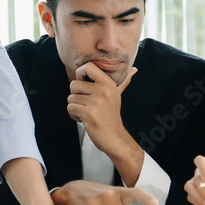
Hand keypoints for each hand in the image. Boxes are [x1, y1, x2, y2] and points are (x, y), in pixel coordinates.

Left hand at [68, 64, 143, 182]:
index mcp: (108, 83)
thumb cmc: (112, 116)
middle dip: (76, 96)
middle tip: (87, 105)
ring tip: (87, 113)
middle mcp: (103, 90)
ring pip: (70, 98)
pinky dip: (74, 115)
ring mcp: (96, 102)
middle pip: (73, 84)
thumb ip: (123, 82)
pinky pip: (70, 108)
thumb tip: (134, 69)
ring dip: (75, 108)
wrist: (115, 138)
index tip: (84, 85)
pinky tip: (84, 119)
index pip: (88, 66)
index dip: (80, 74)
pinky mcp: (89, 113)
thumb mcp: (117, 96)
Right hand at [185, 154, 204, 204]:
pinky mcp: (194, 193)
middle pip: (196, 178)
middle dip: (203, 190)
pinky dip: (197, 202)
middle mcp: (201, 173)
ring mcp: (196, 183)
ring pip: (188, 186)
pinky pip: (190, 197)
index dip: (202, 168)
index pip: (200, 161)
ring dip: (197, 196)